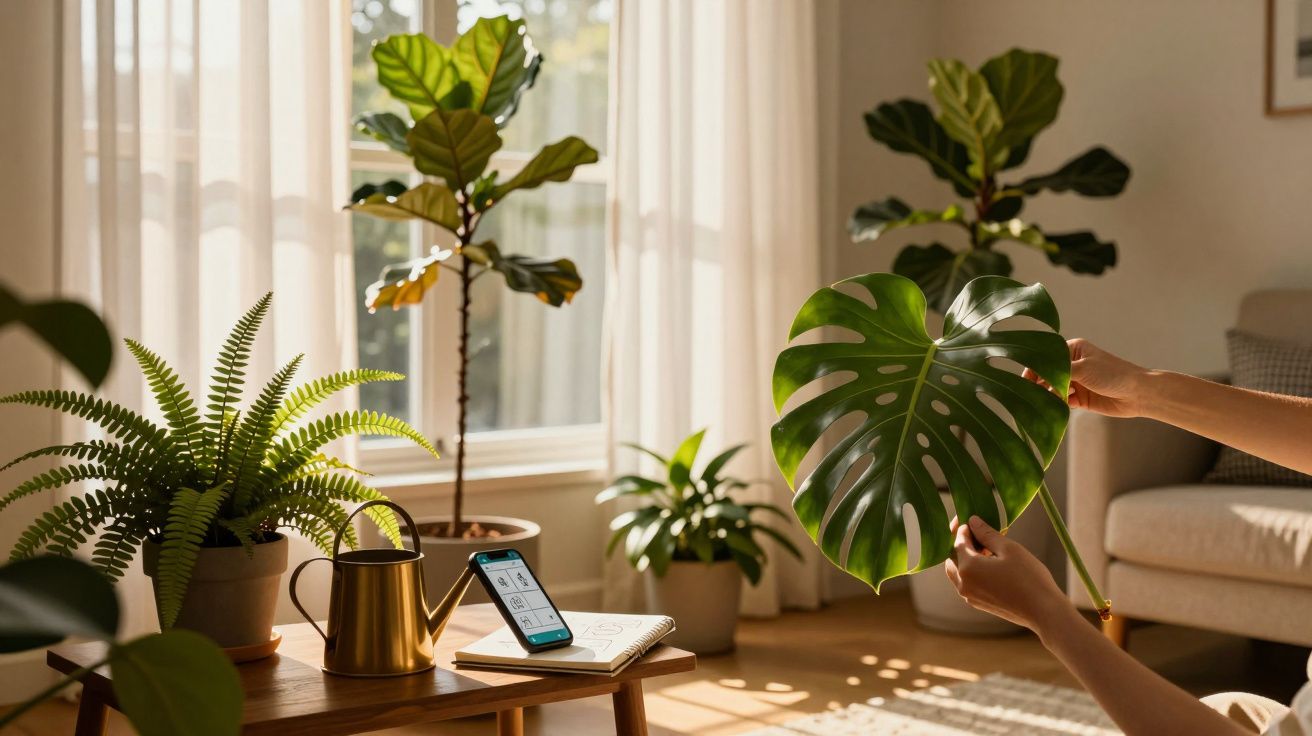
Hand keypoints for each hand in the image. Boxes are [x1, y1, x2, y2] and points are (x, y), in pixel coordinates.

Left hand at [944, 516, 1076, 635]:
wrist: (1044, 612)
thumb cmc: (1029, 577)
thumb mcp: (1009, 549)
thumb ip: (987, 534)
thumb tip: (972, 521)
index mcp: (968, 568)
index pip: (957, 542)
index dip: (963, 528)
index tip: (971, 518)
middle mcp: (963, 584)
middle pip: (952, 557)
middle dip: (960, 542)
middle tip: (974, 530)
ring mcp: (970, 596)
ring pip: (958, 571)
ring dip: (966, 557)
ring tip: (984, 546)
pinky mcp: (978, 603)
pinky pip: (967, 582)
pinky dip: (972, 570)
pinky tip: (989, 562)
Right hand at [1024, 338, 1149, 417]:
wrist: (1138, 394)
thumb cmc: (1113, 374)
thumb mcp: (1083, 368)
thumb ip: (1057, 372)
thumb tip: (1035, 378)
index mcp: (1072, 350)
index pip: (1045, 357)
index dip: (1034, 368)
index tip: (1024, 381)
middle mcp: (1072, 365)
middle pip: (1047, 374)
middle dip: (1040, 384)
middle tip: (1034, 394)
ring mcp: (1076, 382)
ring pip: (1053, 390)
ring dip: (1051, 395)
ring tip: (1056, 399)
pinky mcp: (1080, 399)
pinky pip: (1062, 402)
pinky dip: (1059, 405)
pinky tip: (1065, 405)